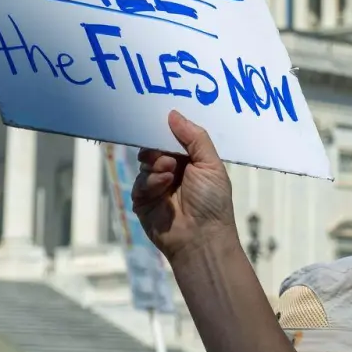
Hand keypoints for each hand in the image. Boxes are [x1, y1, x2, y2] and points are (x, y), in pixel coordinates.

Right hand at [133, 110, 234, 265]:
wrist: (201, 237)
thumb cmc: (212, 200)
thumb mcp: (210, 164)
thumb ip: (194, 137)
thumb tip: (173, 114)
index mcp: (190, 161)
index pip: (173, 139)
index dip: (167, 130)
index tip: (159, 117)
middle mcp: (172, 171)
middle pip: (155, 148)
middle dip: (158, 146)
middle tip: (166, 150)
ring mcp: (156, 186)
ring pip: (145, 163)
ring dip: (156, 163)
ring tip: (170, 171)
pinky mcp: (142, 200)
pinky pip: (139, 182)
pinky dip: (150, 180)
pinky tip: (163, 184)